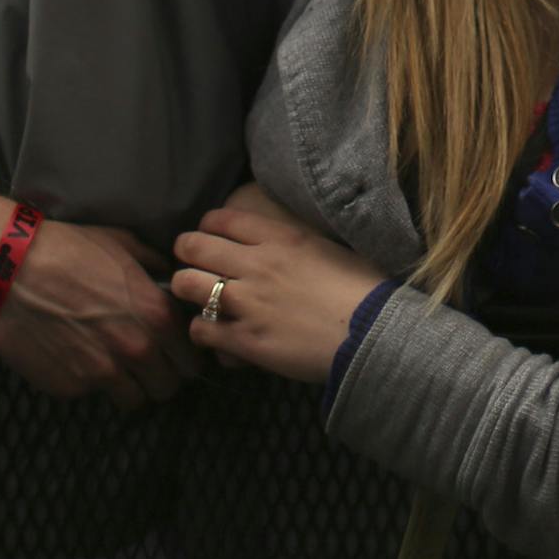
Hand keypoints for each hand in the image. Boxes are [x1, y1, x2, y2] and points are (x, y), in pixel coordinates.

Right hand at [0, 219, 197, 406]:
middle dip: (165, 378)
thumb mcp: (127, 247)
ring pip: (135, 400)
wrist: (13, 272)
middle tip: (153, 366)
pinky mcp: (67, 387)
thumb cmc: (73, 252)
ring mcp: (100, 373)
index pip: (192, 358)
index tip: (179, 353)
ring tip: (123, 371)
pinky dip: (92, 384)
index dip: (189, 357)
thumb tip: (170, 276)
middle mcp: (135, 349)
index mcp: (156, 316)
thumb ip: (156, 267)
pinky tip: (81, 360)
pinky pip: (92, 394)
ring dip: (133, 388)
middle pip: (168, 387)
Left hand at [171, 205, 386, 385]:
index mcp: (281, 237)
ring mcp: (247, 302)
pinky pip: (200, 328)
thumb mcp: (327, 247)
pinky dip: (200, 329)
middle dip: (186, 252)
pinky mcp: (244, 339)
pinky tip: (212, 330)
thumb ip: (292, 244)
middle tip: (192, 263)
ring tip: (198, 296)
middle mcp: (257, 263)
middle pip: (194, 247)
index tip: (209, 236)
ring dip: (188, 288)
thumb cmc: (361, 285)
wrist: (371, 329)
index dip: (207, 226)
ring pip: (188, 285)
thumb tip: (275, 247)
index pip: (222, 219)